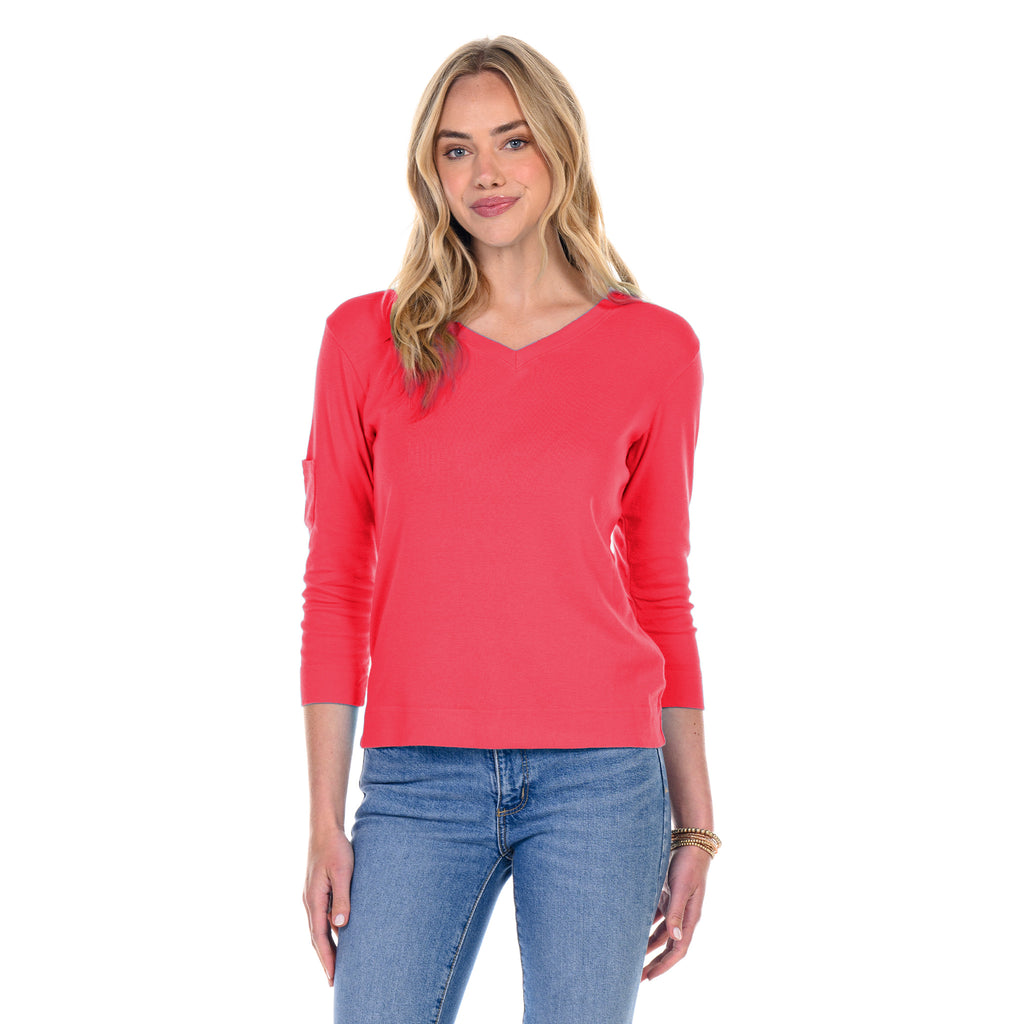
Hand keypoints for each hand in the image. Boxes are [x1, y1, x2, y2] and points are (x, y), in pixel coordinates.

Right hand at [303, 827, 353, 985]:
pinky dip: (328, 931)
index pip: (319, 937)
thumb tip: (341, 926)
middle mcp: (310, 901)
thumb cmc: (336, 848)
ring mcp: (312, 896)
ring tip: (337, 963)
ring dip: (327, 946)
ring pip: (318, 927)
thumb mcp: (343, 872)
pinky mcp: (318, 890)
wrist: (324, 829)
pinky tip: (339, 935)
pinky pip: (322, 916)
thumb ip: (342, 898)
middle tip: (335, 980)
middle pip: (316, 936)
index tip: (333, 977)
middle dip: (325, 958)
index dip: (327, 958)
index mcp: (314, 900)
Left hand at [642, 844, 709, 980]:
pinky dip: (646, 926)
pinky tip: (633, 931)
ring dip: (648, 946)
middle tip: (637, 976)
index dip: (665, 964)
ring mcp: (675, 906)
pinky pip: (656, 917)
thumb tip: (676, 938)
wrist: (690, 842)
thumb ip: (677, 911)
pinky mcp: (667, 896)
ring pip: (661, 933)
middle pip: (668, 946)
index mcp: (690, 917)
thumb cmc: (688, 865)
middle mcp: (683, 916)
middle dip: (654, 962)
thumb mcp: (681, 888)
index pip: (678, 949)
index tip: (650, 976)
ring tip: (632, 958)